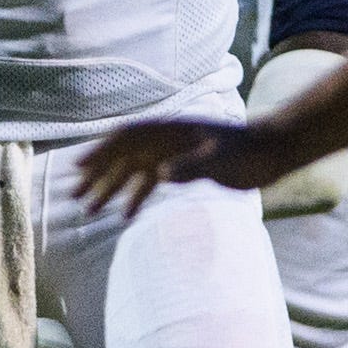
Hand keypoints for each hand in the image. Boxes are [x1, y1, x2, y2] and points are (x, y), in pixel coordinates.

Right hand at [75, 117, 281, 218]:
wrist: (274, 151)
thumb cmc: (250, 152)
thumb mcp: (221, 159)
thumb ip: (191, 167)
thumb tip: (158, 176)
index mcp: (170, 131)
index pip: (127, 138)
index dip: (101, 152)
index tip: (79, 168)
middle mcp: (165, 140)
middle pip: (122, 156)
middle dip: (97, 175)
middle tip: (74, 197)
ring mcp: (172, 154)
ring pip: (131, 171)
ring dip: (110, 189)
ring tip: (89, 210)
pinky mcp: (181, 168)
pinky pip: (149, 183)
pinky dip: (134, 198)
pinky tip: (124, 217)